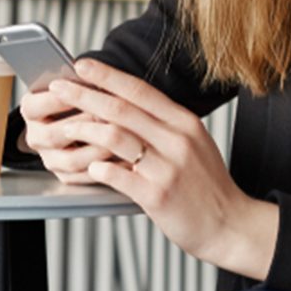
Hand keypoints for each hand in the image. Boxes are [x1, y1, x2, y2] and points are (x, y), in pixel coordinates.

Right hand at [18, 75, 112, 184]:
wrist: (84, 116)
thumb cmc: (82, 94)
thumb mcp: (74, 82)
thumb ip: (76, 79)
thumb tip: (87, 68)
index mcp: (31, 109)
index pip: (35, 107)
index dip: (58, 99)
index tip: (78, 90)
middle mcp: (36, 137)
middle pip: (53, 136)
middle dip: (83, 124)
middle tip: (106, 115)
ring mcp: (50, 159)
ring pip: (71, 160)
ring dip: (97, 148)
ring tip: (119, 137)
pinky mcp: (67, 176)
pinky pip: (85, 177)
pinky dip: (107, 168)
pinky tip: (126, 157)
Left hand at [45, 58, 278, 279]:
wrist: (231, 224)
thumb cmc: (208, 186)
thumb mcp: (195, 144)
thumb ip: (166, 126)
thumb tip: (129, 106)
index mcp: (185, 123)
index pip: (141, 90)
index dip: (108, 76)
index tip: (83, 65)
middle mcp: (177, 140)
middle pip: (122, 108)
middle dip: (84, 94)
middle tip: (59, 87)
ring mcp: (167, 168)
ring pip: (115, 137)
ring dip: (84, 130)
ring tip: (65, 129)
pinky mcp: (157, 195)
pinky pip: (116, 175)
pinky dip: (95, 170)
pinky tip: (88, 170)